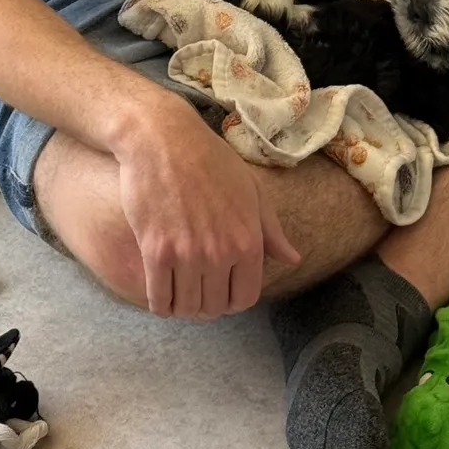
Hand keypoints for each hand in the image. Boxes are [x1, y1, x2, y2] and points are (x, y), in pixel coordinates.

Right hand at [117, 100, 300, 318]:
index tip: (222, 293)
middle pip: (214, 307)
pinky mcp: (156, 251)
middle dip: (207, 306)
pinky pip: (159, 299)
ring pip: (186, 306)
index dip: (233, 302)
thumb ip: (272, 231)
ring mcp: (187, 254)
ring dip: (183, 307)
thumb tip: (293, 259)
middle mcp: (221, 253)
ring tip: (179, 295)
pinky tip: (161, 296)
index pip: (245, 298)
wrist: (164, 140)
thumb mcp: (252, 191)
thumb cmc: (210, 161)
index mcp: (248, 241)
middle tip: (197, 293)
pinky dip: (160, 305)